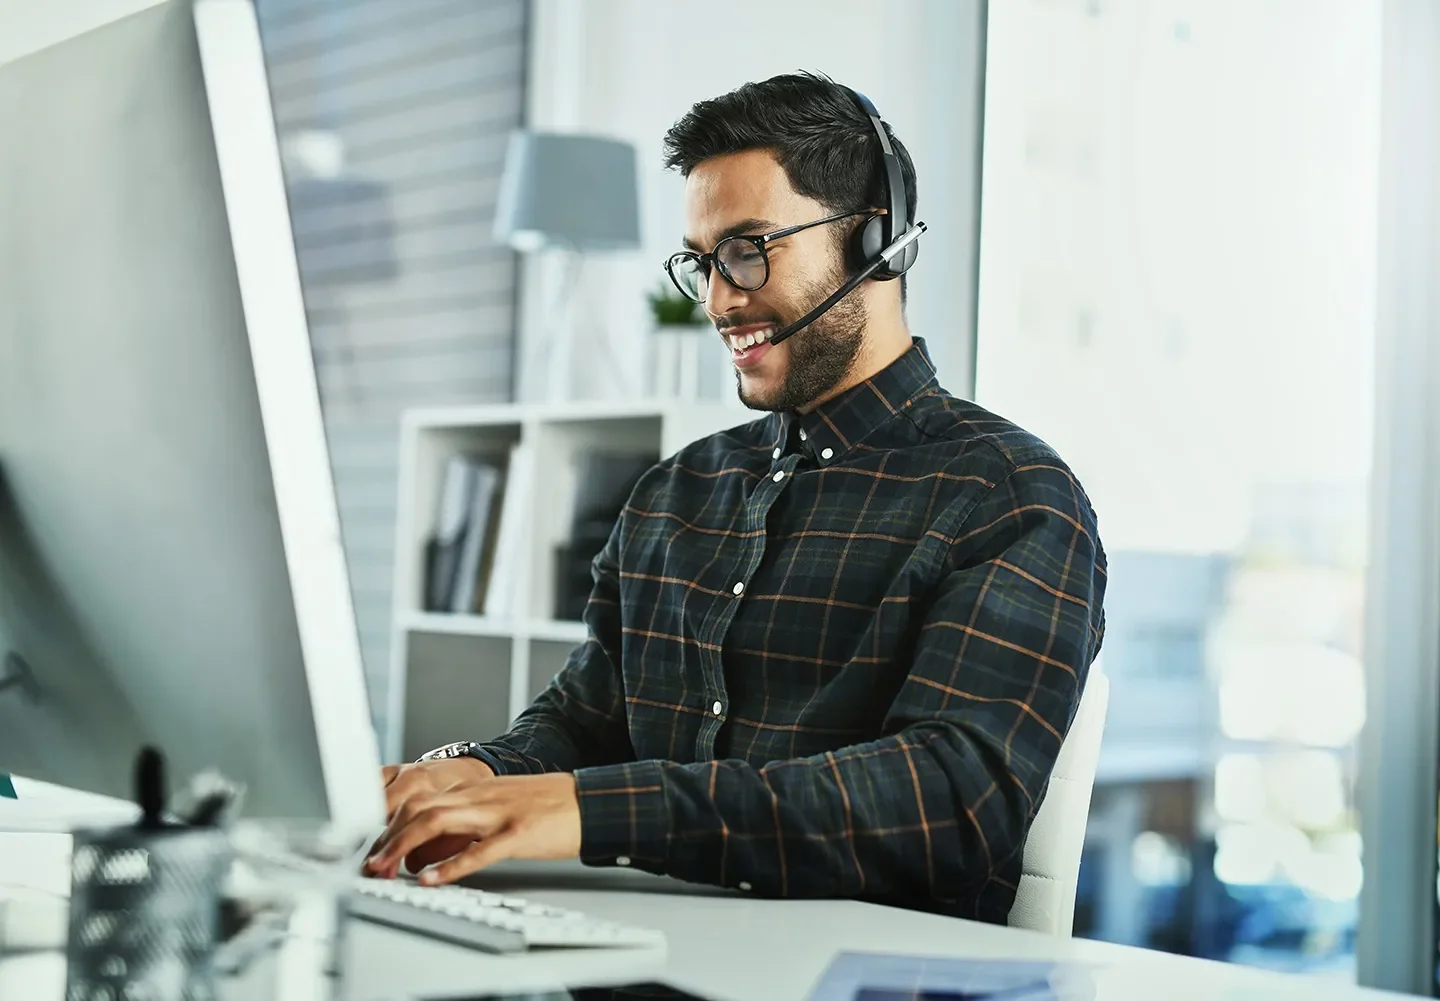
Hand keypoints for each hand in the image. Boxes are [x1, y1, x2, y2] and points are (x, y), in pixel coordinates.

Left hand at [365, 772, 581, 884]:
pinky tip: (430, 880)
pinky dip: (449, 866)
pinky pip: (479, 850)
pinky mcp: (519, 833)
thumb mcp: (501, 802)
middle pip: (419, 807)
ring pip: (438, 821)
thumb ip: (470, 813)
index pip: (418, 797)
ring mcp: (499, 813)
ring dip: (404, 847)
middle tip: (369, 865)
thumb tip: (436, 835)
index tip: (371, 845)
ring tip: (386, 871)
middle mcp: (480, 796)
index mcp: (476, 788)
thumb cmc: (549, 805)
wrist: (590, 800)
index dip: (388, 821)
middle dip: (386, 836)